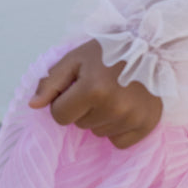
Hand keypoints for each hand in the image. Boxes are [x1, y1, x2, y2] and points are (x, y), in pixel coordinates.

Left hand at [28, 38, 162, 147]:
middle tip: (101, 86)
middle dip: (84, 108)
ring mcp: (132, 118)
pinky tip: (127, 108)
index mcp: (93, 90)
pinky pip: (119, 141)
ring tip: (116, 94)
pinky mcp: (147, 125)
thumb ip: (51, 81)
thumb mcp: (76, 58)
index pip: (59, 115)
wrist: (154, 46)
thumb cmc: (111, 50)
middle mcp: (114, 108)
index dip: (64, 101)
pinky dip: (119, 128)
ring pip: (99, 132)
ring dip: (101, 117)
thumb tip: (33, 106)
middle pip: (80, 124)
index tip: (78, 87)